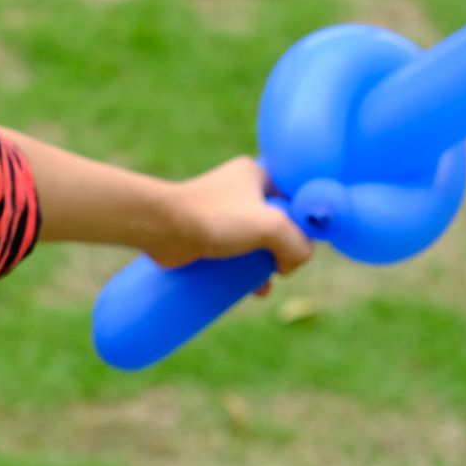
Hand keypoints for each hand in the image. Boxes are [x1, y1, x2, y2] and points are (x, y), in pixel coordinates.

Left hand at [147, 155, 312, 285]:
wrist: (160, 227)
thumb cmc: (213, 218)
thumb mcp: (271, 225)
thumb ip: (297, 242)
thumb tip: (293, 263)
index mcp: (257, 174)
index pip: (296, 200)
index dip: (304, 225)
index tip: (300, 248)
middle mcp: (240, 190)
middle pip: (279, 225)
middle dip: (285, 251)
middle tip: (281, 270)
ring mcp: (223, 213)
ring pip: (258, 243)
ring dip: (267, 266)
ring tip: (265, 286)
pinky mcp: (208, 234)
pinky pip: (237, 254)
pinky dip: (247, 272)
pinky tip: (253, 290)